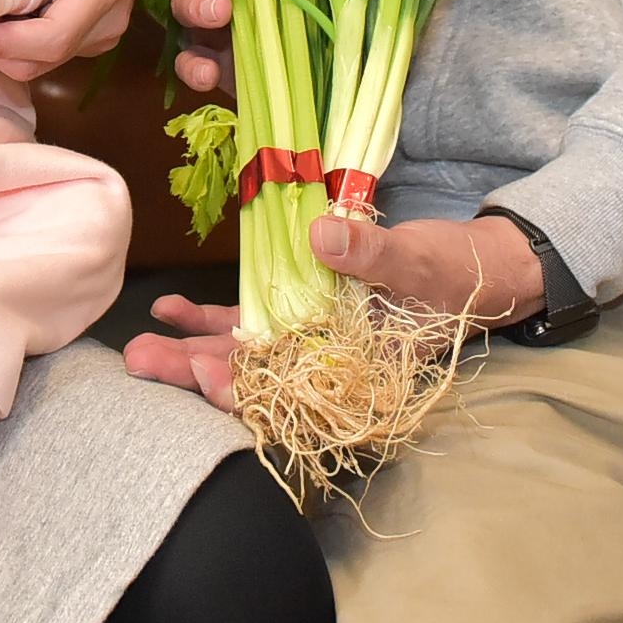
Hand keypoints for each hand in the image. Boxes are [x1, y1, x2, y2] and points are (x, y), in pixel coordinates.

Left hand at [119, 212, 551, 408]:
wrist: (484, 268)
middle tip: (138, 364)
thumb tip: (321, 235)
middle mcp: (328, 361)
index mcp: (355, 365)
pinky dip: (212, 319)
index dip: (241, 383)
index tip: (198, 371)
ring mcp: (313, 340)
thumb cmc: (459, 270)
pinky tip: (169, 311)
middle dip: (193, 372)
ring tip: (138, 344)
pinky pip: (253, 323)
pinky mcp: (306, 313)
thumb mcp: (421, 259)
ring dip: (191, 349)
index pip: (288, 387)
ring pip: (243, 353)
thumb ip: (372, 253)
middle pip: (251, 376)